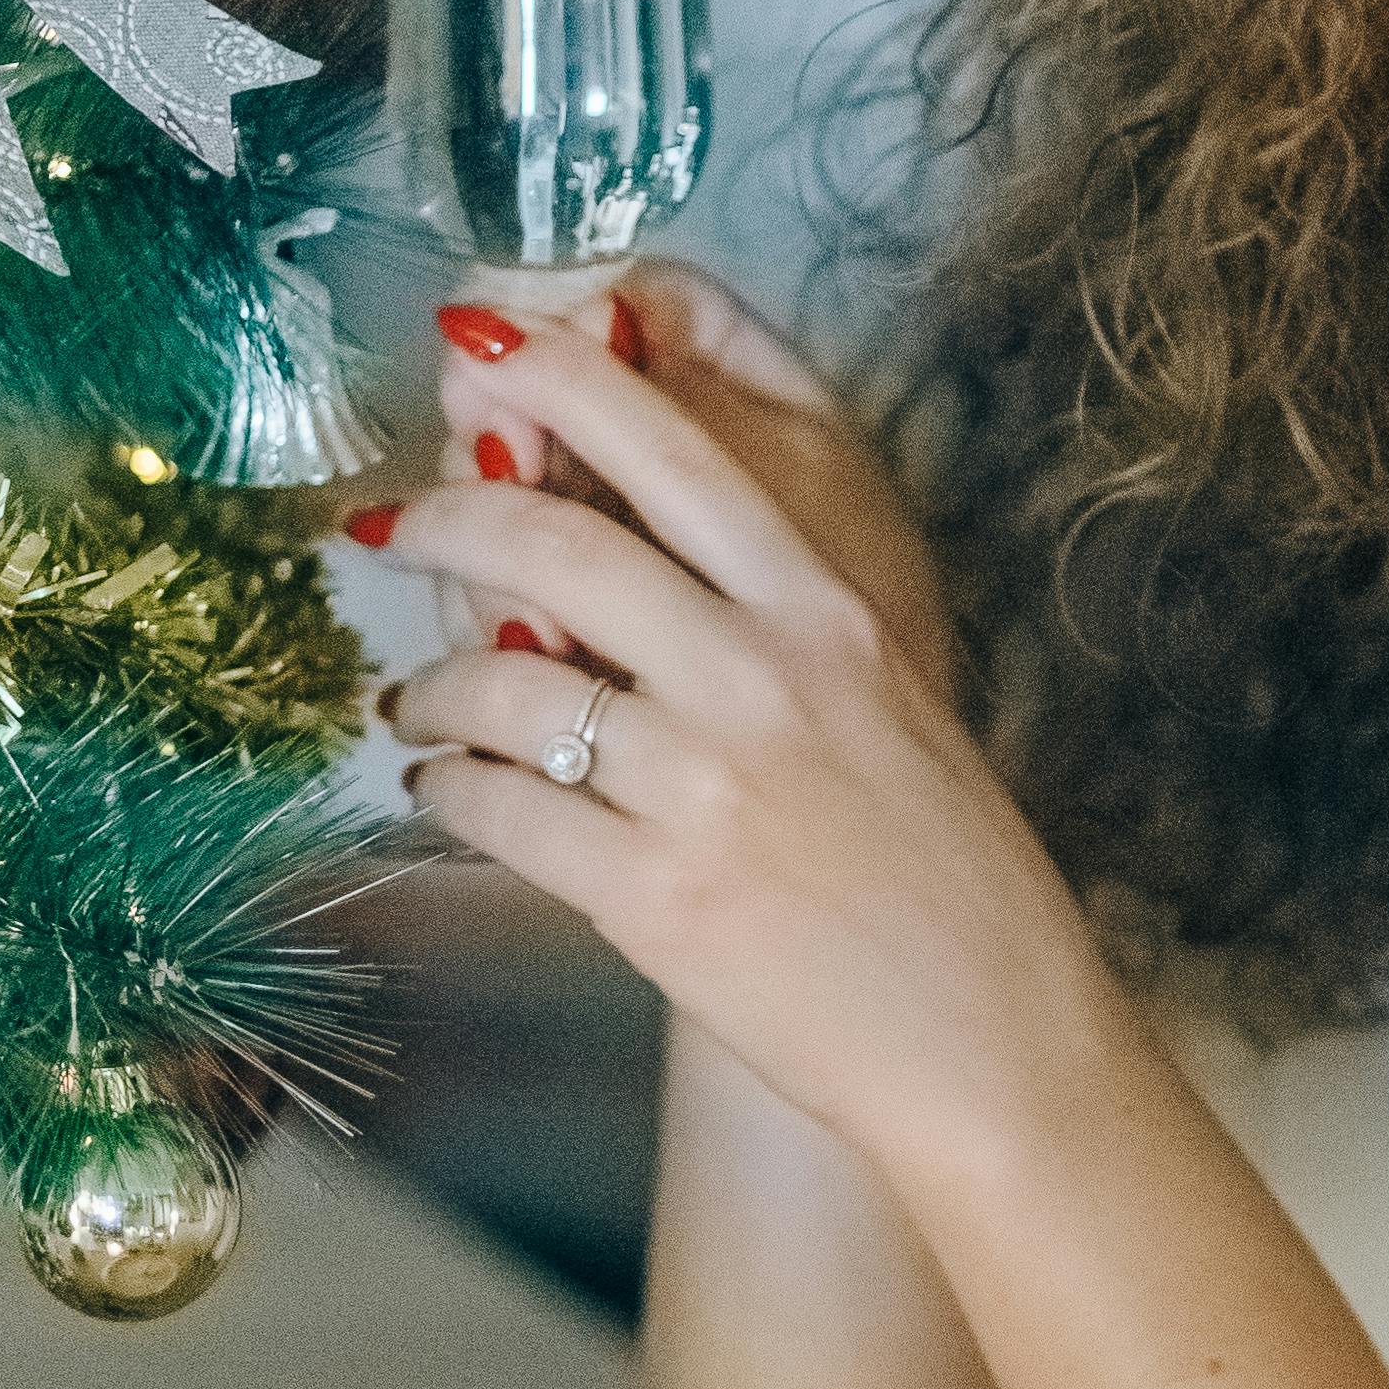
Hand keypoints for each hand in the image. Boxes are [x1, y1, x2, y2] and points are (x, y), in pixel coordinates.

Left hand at [383, 304, 1112, 1177]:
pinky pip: (497, 813)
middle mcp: (762, 680)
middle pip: (555, 546)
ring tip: (415, 706)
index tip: (484, 344)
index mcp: (829, 617)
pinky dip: (444, 794)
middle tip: (394, 528)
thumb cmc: (953, 883)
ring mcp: (703, 789)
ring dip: (429, 686)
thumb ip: (780, 634)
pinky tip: (441, 795)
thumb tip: (642, 574)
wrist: (995, 1045)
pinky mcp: (654, 899)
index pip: (675, 455)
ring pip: (500, 686)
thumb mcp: (891, 713)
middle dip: (442, 520)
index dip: (562, 378)